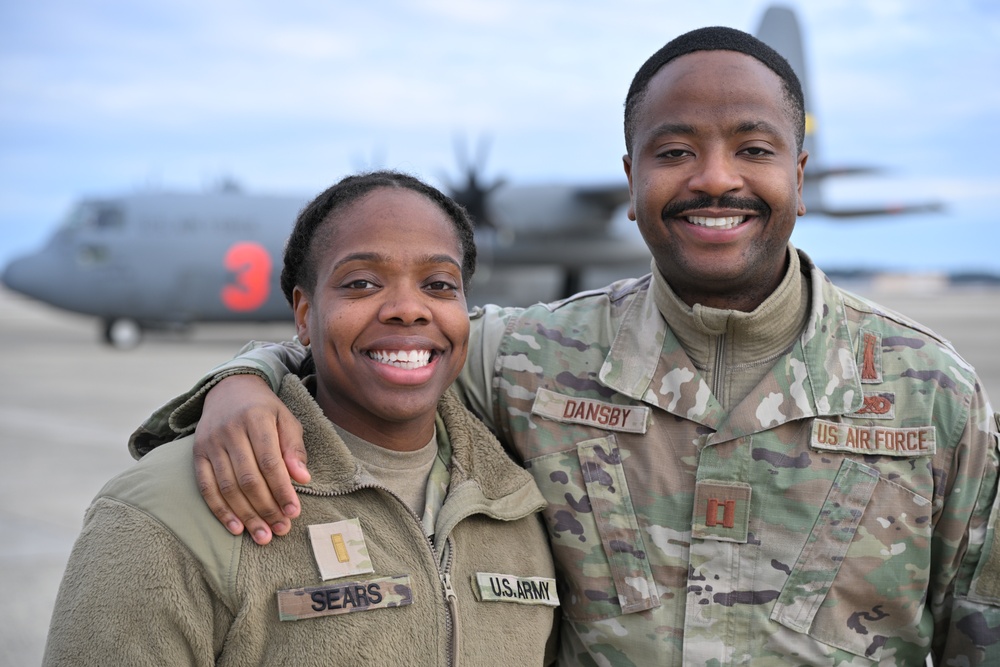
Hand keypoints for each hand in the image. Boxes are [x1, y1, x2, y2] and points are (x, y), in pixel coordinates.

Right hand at [193, 374, 308, 544]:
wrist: (229, 389)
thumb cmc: (264, 409)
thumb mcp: (286, 419)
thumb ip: (294, 448)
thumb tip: (303, 478)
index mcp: (256, 419)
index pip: (270, 462)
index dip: (282, 490)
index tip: (294, 512)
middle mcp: (230, 431)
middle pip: (248, 478)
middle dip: (266, 508)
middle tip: (281, 529)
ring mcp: (210, 443)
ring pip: (227, 487)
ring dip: (246, 515)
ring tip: (263, 535)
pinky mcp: (197, 453)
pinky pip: (206, 487)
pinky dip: (220, 510)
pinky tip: (236, 528)